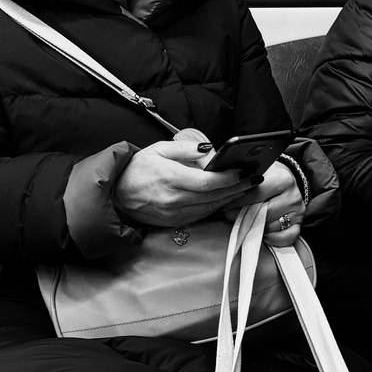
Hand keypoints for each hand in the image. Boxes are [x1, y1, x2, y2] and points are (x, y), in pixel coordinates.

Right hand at [115, 128, 253, 226]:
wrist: (116, 194)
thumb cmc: (136, 170)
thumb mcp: (157, 149)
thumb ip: (185, 149)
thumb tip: (209, 150)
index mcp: (170, 178)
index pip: (207, 182)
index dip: (228, 178)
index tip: (243, 171)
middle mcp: (174, 199)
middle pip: (214, 196)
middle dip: (237, 187)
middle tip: (255, 179)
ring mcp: (175, 213)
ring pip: (211, 207)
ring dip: (231, 198)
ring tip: (247, 187)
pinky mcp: (175, 222)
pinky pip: (202, 215)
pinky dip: (218, 207)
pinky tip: (228, 198)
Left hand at [222, 160, 304, 245]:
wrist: (285, 179)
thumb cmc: (266, 175)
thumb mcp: (255, 170)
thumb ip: (241, 177)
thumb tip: (221, 185)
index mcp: (282, 179)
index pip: (256, 195)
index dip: (237, 202)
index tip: (224, 205)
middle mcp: (293, 195)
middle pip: (264, 213)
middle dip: (243, 216)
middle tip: (228, 215)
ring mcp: (298, 210)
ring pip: (272, 226)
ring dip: (256, 227)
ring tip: (244, 221)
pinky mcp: (299, 223)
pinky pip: (287, 237)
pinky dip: (274, 239)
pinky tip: (263, 234)